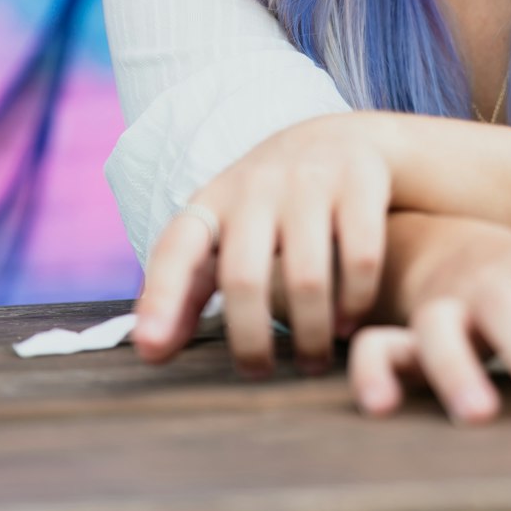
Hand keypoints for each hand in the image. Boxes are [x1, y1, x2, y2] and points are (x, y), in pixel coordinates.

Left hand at [132, 113, 391, 372]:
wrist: (345, 138)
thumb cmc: (274, 204)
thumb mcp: (226, 232)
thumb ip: (188, 289)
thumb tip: (149, 352)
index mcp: (214, 201)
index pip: (177, 249)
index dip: (161, 298)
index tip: (149, 348)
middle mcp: (257, 186)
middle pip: (244, 278)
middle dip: (250, 341)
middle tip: (260, 373)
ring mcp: (311, 179)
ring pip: (306, 277)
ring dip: (310, 332)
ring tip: (312, 360)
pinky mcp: (360, 180)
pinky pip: (360, 257)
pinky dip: (356, 300)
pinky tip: (351, 321)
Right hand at [347, 216, 510, 424]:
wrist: (444, 245)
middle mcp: (491, 283)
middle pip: (510, 310)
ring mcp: (442, 305)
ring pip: (440, 328)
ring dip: (458, 369)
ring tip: (479, 416)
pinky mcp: (398, 332)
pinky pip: (376, 347)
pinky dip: (373, 373)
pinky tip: (380, 408)